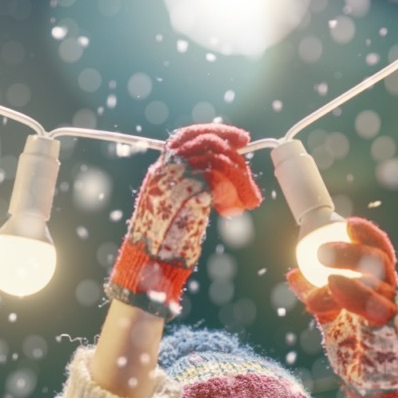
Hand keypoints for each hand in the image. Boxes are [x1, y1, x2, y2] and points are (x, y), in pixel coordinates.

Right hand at [106, 124, 261, 318]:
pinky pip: (219, 183)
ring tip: (250, 199)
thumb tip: (226, 169)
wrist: (148, 264)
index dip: (217, 132)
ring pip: (218, 162)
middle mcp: (165, 171)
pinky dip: (233, 194)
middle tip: (249, 179)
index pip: (187, 136)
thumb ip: (194, 184)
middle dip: (236, 158)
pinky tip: (234, 210)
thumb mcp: (176, 205)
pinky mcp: (187, 196)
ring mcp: (175, 182)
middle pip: (208, 144)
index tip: (241, 139)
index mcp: (160, 170)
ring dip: (240, 179)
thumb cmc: (164, 240)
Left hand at [286, 218, 397, 397]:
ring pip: (378, 286)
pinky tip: (333, 288)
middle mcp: (390, 296)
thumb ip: (315, 294)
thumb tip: (292, 274)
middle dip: (351, 252)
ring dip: (349, 274)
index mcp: (380, 286)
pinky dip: (353, 296)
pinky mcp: (390, 333)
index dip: (370, 235)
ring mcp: (392, 314)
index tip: (349, 223)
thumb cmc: (353, 346)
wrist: (370, 385)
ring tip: (324, 271)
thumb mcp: (331, 316)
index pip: (382, 253)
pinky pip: (374, 310)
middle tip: (320, 249)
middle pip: (380, 263)